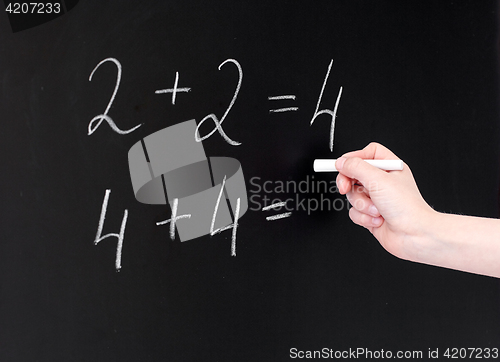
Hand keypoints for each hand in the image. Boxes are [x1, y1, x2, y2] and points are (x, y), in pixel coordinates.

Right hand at [335, 142, 434, 260]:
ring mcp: (376, 199)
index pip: (367, 154)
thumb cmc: (407, 208)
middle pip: (354, 174)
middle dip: (349, 183)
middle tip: (345, 187)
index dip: (353, 158)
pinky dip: (363, 217)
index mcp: (390, 168)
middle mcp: (383, 182)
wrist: (414, 235)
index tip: (343, 165)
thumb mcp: (378, 180)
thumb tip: (341, 162)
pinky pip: (354, 212)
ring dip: (362, 204)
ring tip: (375, 209)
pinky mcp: (370, 214)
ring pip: (352, 195)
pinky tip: (377, 219)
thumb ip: (356, 167)